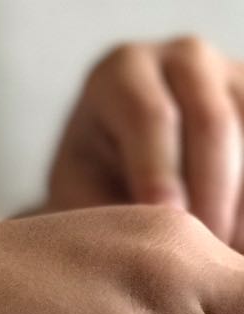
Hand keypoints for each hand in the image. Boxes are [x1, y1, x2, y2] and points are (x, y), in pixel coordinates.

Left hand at [46, 38, 243, 246]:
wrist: (126, 173)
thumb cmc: (98, 187)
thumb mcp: (84, 191)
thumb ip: (112, 206)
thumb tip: (159, 237)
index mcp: (123, 70)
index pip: (150, 115)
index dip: (159, 173)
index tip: (165, 224)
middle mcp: (185, 58)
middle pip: (212, 122)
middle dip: (212, 195)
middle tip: (204, 255)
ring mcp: (236, 74)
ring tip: (227, 254)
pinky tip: (240, 242)